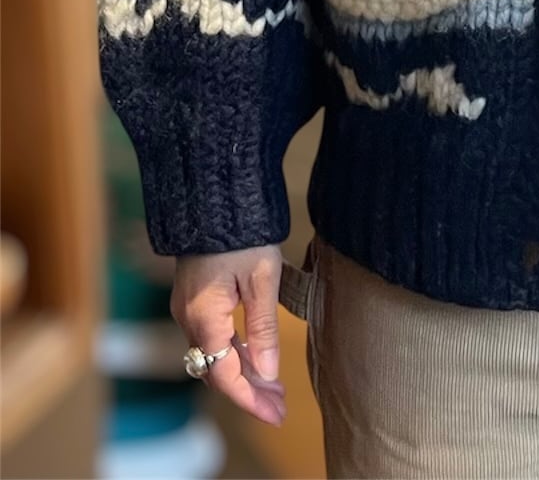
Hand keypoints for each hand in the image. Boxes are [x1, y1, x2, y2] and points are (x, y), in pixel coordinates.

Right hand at [171, 245, 287, 425]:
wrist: (214, 193)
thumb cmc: (242, 231)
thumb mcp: (263, 278)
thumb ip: (264, 327)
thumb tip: (268, 372)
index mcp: (204, 315)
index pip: (224, 374)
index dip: (249, 399)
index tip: (275, 415)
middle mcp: (188, 317)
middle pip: (217, 368)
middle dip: (249, 390)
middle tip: (280, 406)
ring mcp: (188, 307)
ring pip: (214, 354)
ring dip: (243, 372)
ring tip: (275, 387)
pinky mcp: (193, 297)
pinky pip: (212, 336)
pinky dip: (234, 352)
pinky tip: (256, 357)